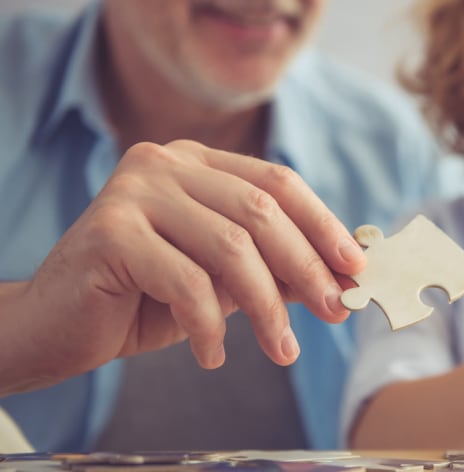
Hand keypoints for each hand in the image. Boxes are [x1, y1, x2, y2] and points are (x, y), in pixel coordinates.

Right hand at [9, 140, 364, 390]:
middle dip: (306, 267)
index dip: (323, 224)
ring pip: (230, 247)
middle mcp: (167, 162)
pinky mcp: (109, 230)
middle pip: (261, 211)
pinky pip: (186, 282)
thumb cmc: (144, 300)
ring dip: (267, 307)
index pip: (278, 183)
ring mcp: (134, 190)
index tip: (356, 267)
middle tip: (335, 313)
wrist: (53, 326)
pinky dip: (209, 326)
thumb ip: (276, 268)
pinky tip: (213, 354)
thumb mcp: (223, 280)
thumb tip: (345, 278)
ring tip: (282, 350)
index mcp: (199, 163)